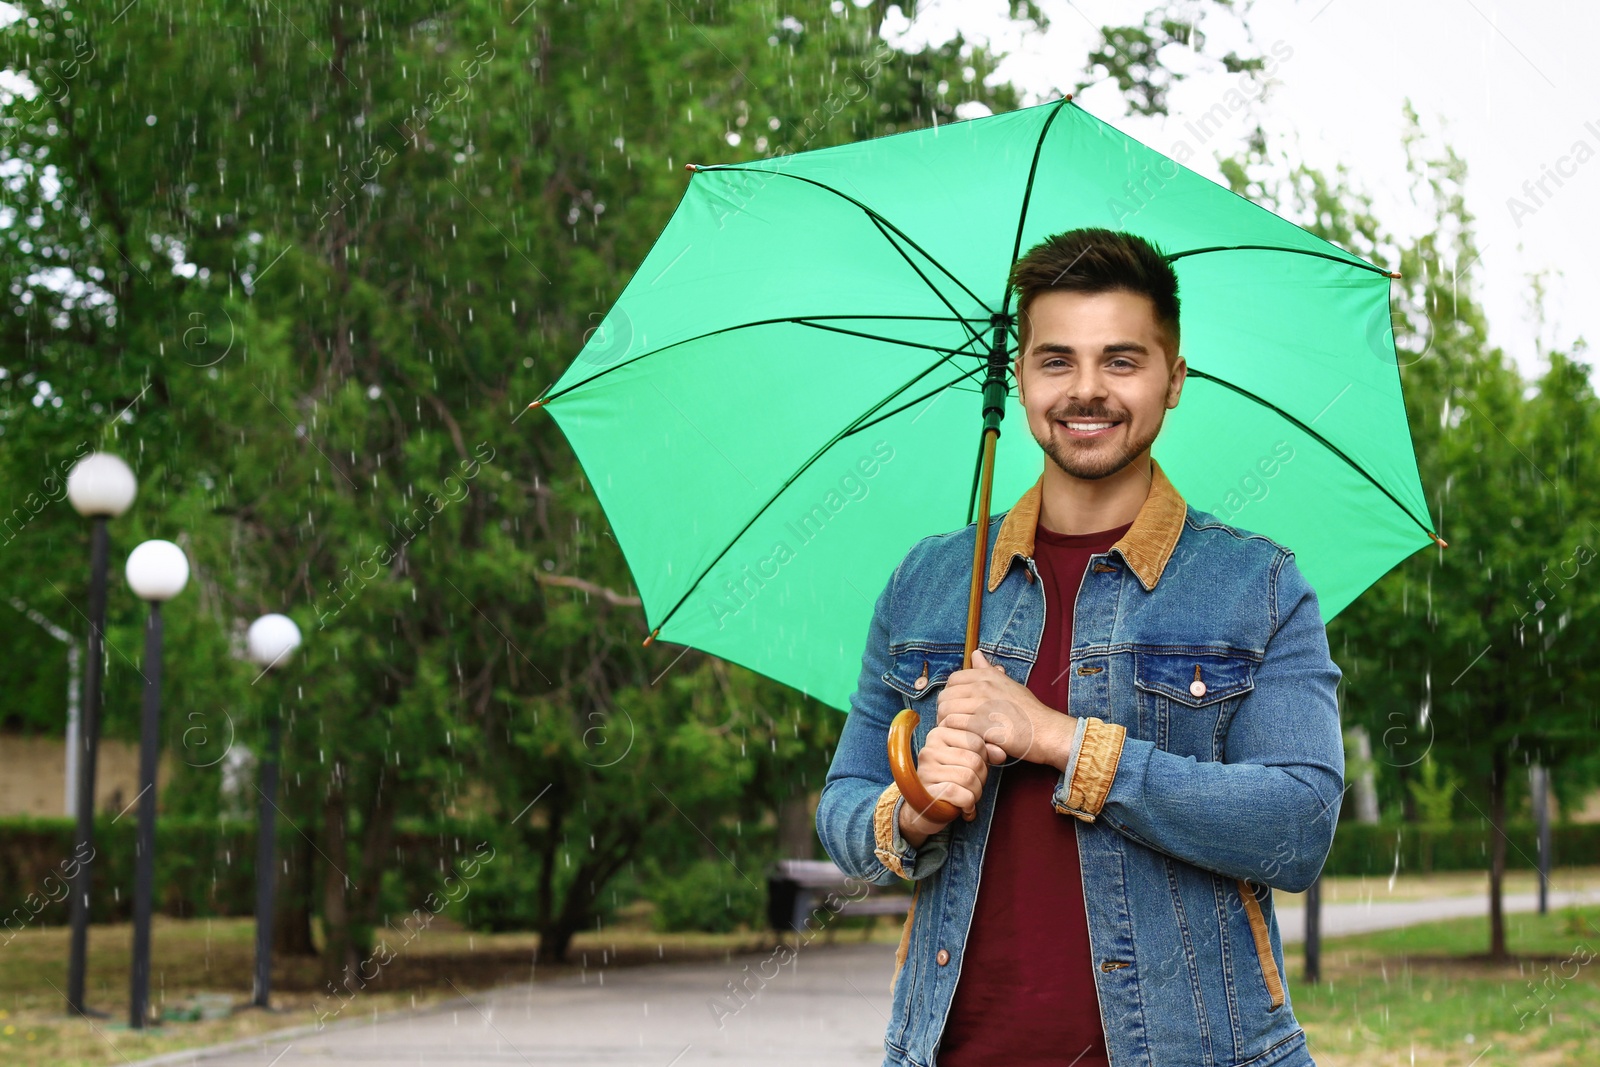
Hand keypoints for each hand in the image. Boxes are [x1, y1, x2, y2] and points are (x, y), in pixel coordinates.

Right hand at [897, 720, 990, 844]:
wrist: (926, 810)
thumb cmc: (950, 781)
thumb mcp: (968, 762)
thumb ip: (985, 752)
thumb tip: (1001, 754)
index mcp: (939, 734)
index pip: (976, 741)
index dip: (984, 759)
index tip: (975, 769)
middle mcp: (929, 749)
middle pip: (974, 760)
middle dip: (981, 778)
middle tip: (973, 787)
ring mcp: (926, 770)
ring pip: (969, 778)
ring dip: (976, 793)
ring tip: (968, 798)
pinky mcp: (928, 791)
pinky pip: (962, 795)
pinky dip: (968, 805)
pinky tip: (963, 808)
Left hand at [936, 649, 1073, 769]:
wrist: (1046, 731)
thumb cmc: (1029, 712)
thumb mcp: (1009, 684)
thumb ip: (988, 670)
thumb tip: (976, 654)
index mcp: (987, 676)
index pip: (952, 680)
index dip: (951, 695)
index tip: (958, 708)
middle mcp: (983, 686)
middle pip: (945, 697)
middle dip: (945, 712)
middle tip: (956, 725)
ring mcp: (982, 704)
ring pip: (946, 712)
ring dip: (948, 725)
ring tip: (959, 733)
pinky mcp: (983, 724)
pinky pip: (955, 726)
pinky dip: (956, 734)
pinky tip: (965, 739)